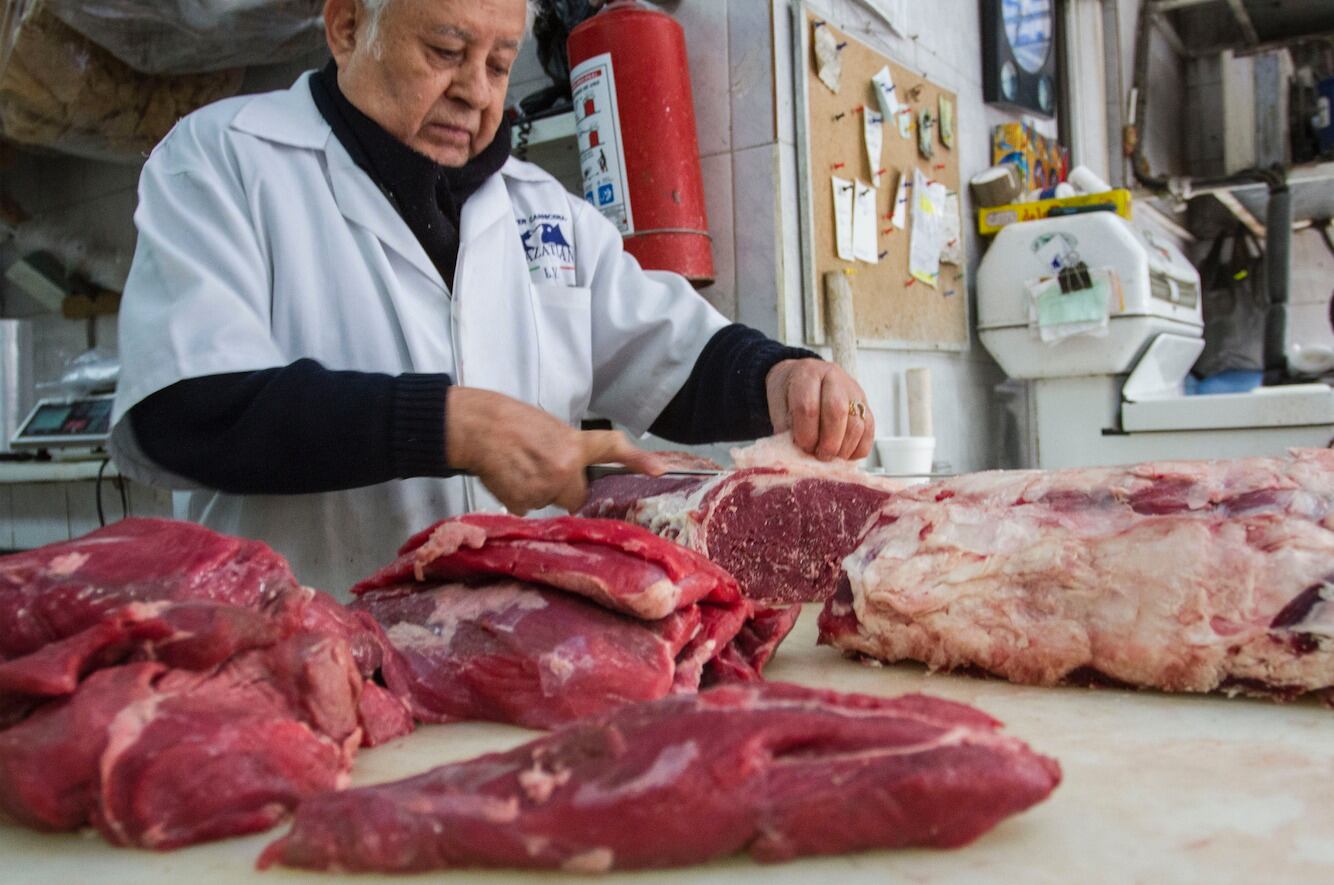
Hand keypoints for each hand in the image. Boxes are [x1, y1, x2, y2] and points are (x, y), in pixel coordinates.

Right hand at [446, 387, 663, 513]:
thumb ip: (569, 451)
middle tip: (540, 467)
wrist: (474, 427)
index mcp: (573, 444)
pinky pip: (529, 508)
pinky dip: (520, 497)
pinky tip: (508, 477)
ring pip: (550, 502)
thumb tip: (574, 472)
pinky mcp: (523, 502)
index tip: (660, 470)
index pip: (612, 449)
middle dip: (563, 487)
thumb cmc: (508, 420)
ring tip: (519, 467)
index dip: (638, 460)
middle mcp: (564, 468)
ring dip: (538, 491)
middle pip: (575, 495)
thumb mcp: (549, 427)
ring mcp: (544, 489)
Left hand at [765, 359, 874, 460]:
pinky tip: (844, 456)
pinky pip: (869, 430)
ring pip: (857, 423)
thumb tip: (795, 454)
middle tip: (820, 456)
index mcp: (807, 374)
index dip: (805, 433)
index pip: (808, 406)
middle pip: (837, 411)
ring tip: (830, 457)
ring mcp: (853, 390)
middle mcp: (834, 377)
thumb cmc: (790, 393)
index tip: (803, 447)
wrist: (805, 376)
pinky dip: (858, 448)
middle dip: (828, 442)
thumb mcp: (778, 404)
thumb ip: (785, 427)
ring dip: (844, 448)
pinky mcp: (866, 404)